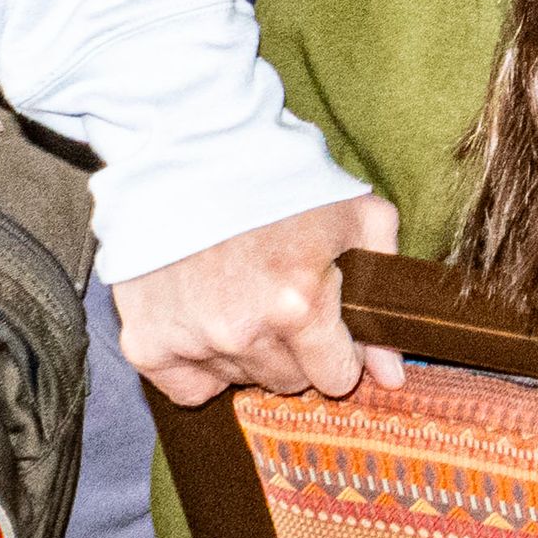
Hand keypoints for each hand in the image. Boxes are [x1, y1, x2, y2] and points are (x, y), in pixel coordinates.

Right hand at [111, 192, 405, 406]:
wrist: (192, 150)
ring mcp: (191, 340)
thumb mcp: (358, 217)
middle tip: (282, 300)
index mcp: (299, 304)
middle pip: (287, 380)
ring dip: (248, 351)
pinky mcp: (145, 342)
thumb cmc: (284, 181)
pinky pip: (187, 387)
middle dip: (295, 350)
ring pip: (240, 380)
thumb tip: (392, 376)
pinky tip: (206, 319)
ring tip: (242, 295)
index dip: (339, 352)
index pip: (334, 377)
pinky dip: (199, 364)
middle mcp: (243, 332)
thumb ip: (385, 291)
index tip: (329, 326)